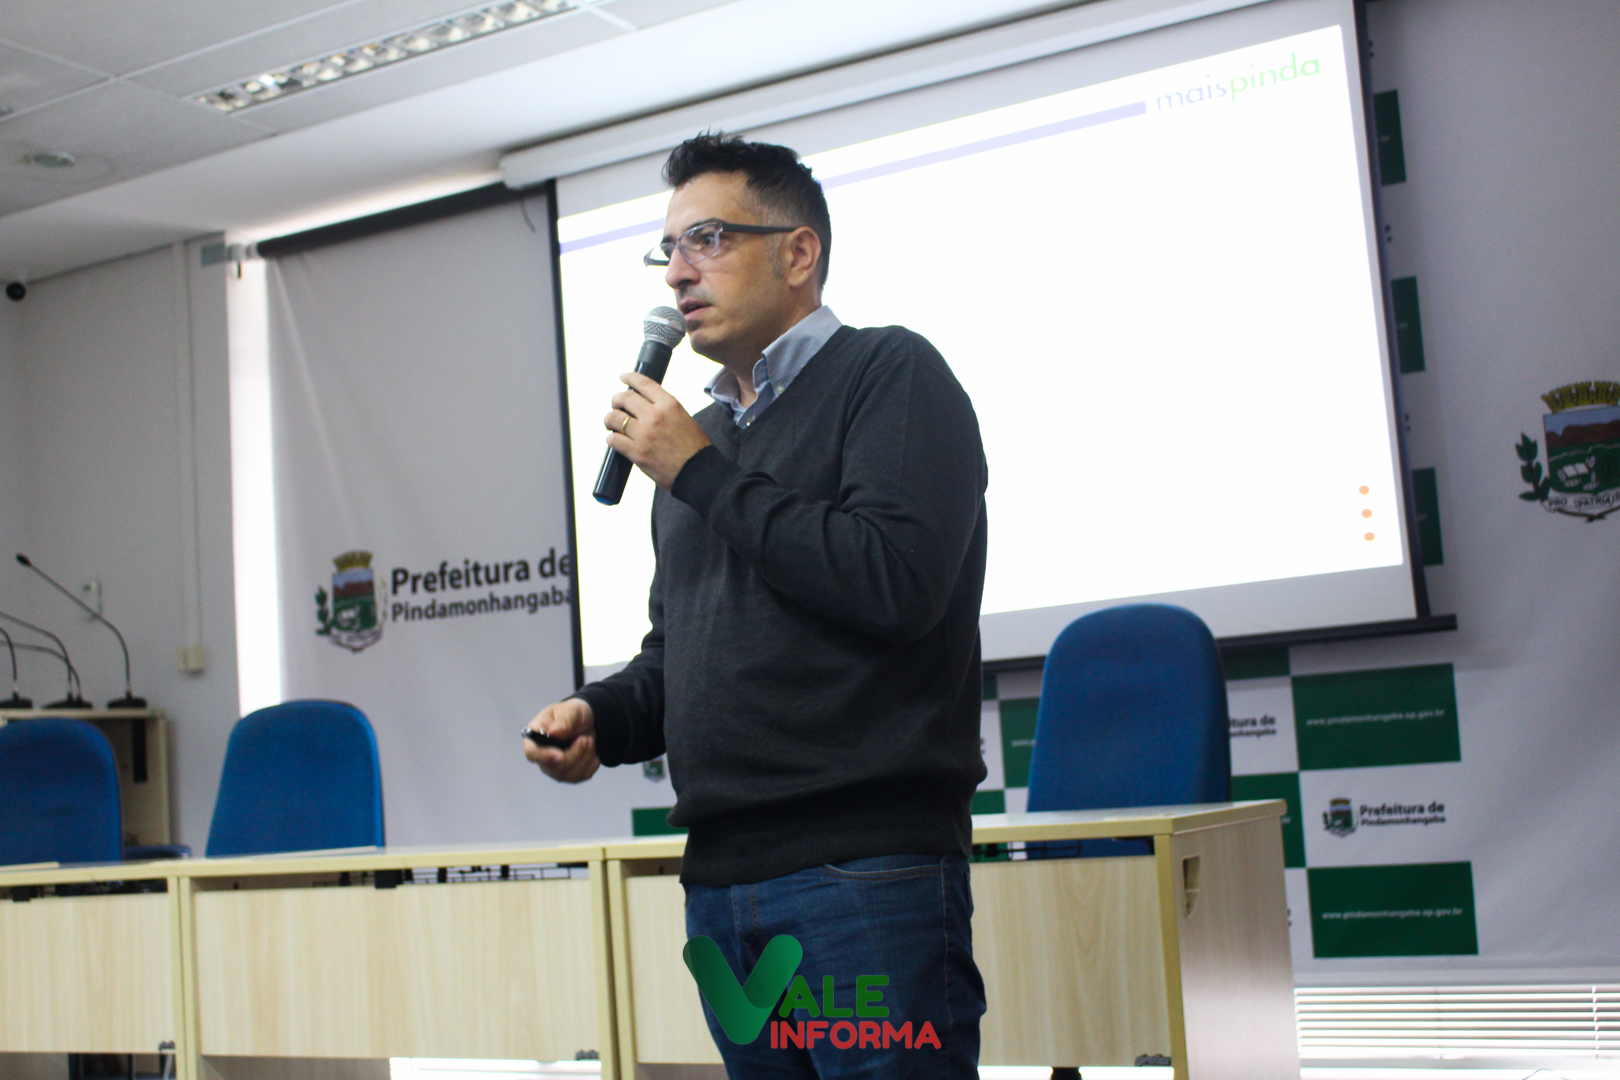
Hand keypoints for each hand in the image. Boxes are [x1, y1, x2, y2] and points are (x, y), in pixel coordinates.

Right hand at [523, 698, 599, 782]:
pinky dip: (592, 762)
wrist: (589, 722)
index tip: (561, 755)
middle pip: (554, 767)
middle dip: (575, 753)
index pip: (532, 753)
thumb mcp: (571, 709)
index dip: (545, 756)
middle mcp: (542, 756)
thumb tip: (553, 732)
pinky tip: (590, 749)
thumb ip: (563, 720)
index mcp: (535, 737)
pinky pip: (582, 775)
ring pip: (570, 774)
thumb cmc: (572, 714)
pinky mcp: (569, 775)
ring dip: (585, 755)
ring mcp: (554, 768)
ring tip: (589, 739)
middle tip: (586, 738)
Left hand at [604, 371, 711, 488]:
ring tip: (612, 424)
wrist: (699, 473)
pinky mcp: (637, 453)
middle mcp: (655, 416)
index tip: (623, 377)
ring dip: (610, 419)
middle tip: (616, 405)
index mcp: (669, 405)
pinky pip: (614, 439)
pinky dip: (612, 438)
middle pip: (624, 398)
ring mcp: (644, 434)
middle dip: (616, 400)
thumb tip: (645, 405)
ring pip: (614, 418)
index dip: (630, 377)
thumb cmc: (695, 448)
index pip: (643, 383)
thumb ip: (665, 409)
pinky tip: (615, 439)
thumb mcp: (684, 418)